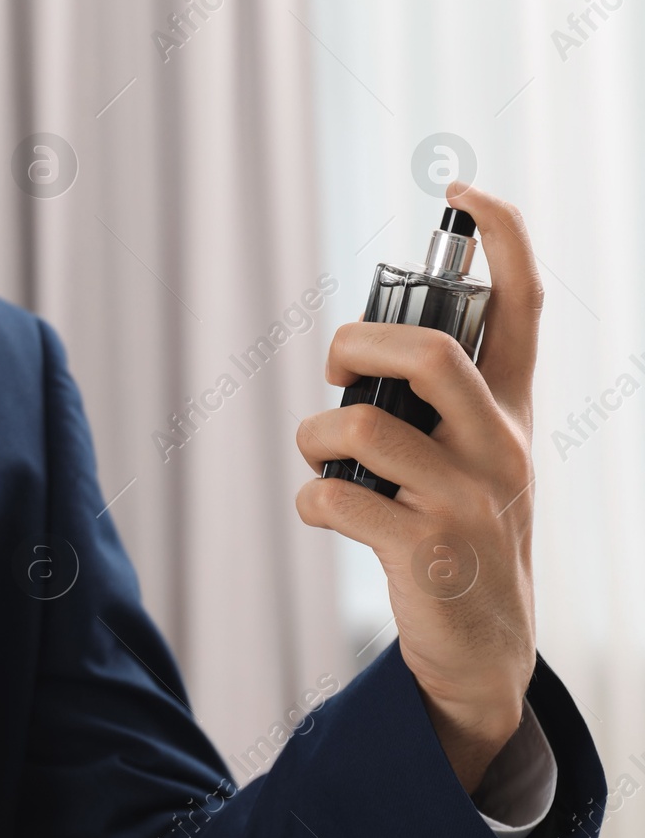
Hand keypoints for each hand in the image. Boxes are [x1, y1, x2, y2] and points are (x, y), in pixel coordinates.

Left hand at [293, 182, 541, 792]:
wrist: (484, 645)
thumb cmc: (459, 529)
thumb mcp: (473, 459)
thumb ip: (438, 405)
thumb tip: (362, 350)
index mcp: (513, 412)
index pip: (526, 308)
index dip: (504, 240)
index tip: (464, 192)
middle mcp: (502, 448)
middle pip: (433, 355)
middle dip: (358, 344)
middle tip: (334, 368)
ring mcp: (471, 502)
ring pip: (368, 428)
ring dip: (317, 437)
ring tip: (322, 461)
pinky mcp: (430, 554)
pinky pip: (340, 499)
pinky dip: (312, 499)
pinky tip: (323, 511)